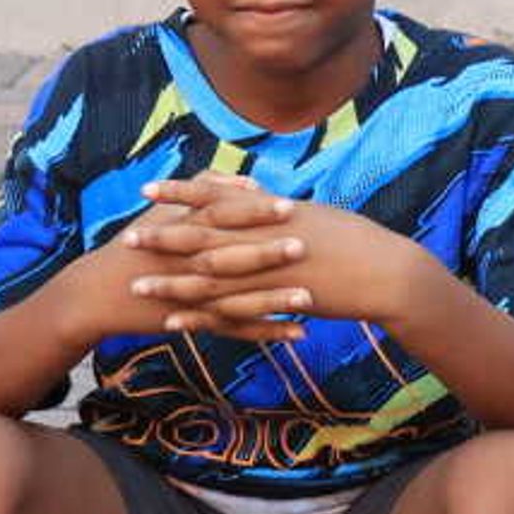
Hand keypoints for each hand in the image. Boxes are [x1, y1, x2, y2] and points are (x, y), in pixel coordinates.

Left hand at [126, 183, 448, 341]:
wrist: (386, 273)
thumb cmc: (355, 240)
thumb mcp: (312, 214)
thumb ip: (276, 210)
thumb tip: (253, 197)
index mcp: (271, 211)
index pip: (217, 198)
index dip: (180, 194)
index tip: (148, 189)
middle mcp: (265, 238)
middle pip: (204, 237)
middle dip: (162, 237)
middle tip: (126, 238)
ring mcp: (270, 272)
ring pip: (210, 278)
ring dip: (171, 282)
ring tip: (137, 286)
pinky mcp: (277, 302)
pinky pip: (231, 312)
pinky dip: (200, 317)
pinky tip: (174, 323)